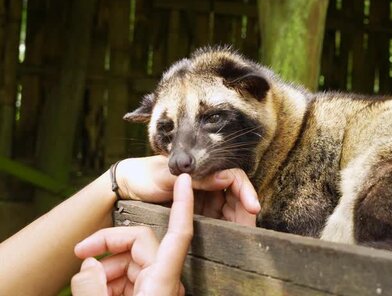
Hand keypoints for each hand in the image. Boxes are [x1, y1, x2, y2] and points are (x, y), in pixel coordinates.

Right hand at [71, 174, 193, 295]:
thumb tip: (88, 265)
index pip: (180, 232)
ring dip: (107, 266)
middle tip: (80, 253)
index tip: (184, 180)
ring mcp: (160, 288)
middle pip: (141, 242)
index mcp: (163, 280)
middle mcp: (167, 281)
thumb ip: (92, 285)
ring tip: (86, 284)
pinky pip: (133, 276)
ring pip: (134, 259)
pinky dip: (112, 278)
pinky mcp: (153, 294)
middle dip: (108, 243)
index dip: (183, 203)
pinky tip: (97, 289)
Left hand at [115, 156, 259, 225]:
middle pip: (236, 194)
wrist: (126, 189)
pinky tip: (228, 236)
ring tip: (241, 234)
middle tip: (250, 227)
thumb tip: (227, 178)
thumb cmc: (144, 176)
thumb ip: (196, 177)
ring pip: (230, 208)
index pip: (234, 177)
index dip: (246, 191)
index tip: (252, 207)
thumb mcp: (167, 176)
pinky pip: (217, 219)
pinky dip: (225, 227)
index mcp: (204, 168)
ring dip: (238, 219)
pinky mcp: (198, 213)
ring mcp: (204, 198)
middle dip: (246, 208)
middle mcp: (208, 182)